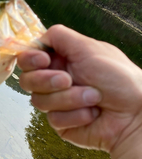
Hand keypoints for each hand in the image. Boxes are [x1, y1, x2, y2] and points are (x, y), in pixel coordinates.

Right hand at [18, 25, 141, 156]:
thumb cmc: (119, 78)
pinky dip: (75, 115)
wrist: (134, 115)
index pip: (29, 57)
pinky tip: (93, 114)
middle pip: (27, 79)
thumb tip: (40, 36)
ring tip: (93, 97)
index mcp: (61, 60)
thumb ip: (60, 37)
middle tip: (68, 80)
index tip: (43, 60)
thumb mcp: (89, 48)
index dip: (30, 59)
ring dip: (68, 99)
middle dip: (46, 81)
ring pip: (39, 101)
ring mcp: (57, 102)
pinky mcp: (62, 123)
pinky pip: (53, 119)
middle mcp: (56, 80)